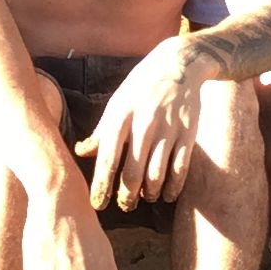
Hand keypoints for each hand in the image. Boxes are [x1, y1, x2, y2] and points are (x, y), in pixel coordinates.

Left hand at [76, 38, 202, 211]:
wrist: (178, 64)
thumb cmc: (140, 85)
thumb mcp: (116, 102)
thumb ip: (101, 131)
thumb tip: (82, 153)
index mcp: (120, 115)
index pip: (107, 159)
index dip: (102, 186)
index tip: (98, 204)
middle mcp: (144, 123)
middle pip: (132, 173)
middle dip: (126, 196)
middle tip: (124, 205)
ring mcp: (169, 129)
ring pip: (157, 175)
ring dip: (149, 194)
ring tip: (145, 198)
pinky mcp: (188, 133)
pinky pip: (181, 168)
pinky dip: (173, 187)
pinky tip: (167, 194)